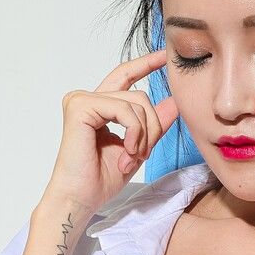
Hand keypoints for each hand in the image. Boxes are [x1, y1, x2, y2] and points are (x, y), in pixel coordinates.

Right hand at [42, 47, 181, 212]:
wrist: (80, 199)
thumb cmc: (100, 180)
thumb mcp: (138, 147)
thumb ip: (154, 125)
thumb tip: (174, 102)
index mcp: (99, 107)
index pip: (125, 76)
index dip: (145, 64)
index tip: (164, 55)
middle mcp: (88, 99)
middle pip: (141, 96)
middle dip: (152, 127)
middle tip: (142, 155)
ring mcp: (82, 100)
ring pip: (137, 102)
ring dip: (144, 135)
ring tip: (132, 157)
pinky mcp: (80, 106)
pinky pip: (125, 110)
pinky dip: (135, 133)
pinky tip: (127, 152)